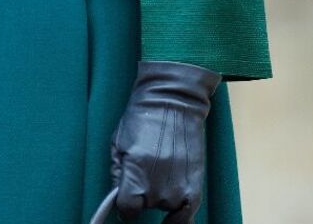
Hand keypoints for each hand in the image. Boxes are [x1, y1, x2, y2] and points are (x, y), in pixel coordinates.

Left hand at [109, 60, 217, 223]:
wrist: (175, 101)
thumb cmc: (144, 117)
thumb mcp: (118, 143)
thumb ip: (117, 174)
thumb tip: (117, 197)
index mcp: (135, 174)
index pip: (127, 209)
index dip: (124, 205)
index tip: (125, 201)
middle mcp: (157, 186)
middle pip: (145, 206)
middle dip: (142, 193)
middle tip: (146, 169)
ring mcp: (178, 188)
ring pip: (164, 207)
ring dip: (161, 196)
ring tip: (163, 171)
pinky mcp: (195, 187)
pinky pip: (186, 216)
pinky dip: (179, 218)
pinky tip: (174, 217)